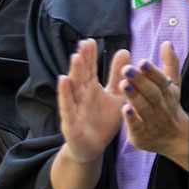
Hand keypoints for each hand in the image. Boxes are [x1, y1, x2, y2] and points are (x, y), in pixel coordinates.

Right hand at [58, 38, 127, 164]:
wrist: (94, 147)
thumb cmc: (103, 120)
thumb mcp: (115, 96)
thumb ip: (118, 76)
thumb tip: (125, 51)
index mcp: (91, 89)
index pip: (90, 69)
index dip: (90, 56)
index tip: (91, 41)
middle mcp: (81, 95)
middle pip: (82, 75)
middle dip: (83, 60)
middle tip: (84, 44)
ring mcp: (74, 107)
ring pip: (74, 88)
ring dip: (75, 73)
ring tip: (76, 57)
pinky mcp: (70, 121)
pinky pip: (68, 106)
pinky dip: (65, 94)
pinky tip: (64, 80)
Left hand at [120, 43, 188, 166]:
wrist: (174, 137)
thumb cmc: (169, 106)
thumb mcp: (173, 85)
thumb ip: (170, 64)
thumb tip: (167, 43)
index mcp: (167, 92)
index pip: (161, 80)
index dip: (152, 71)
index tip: (142, 61)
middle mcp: (160, 105)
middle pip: (151, 92)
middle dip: (140, 81)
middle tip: (127, 69)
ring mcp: (151, 120)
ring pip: (143, 107)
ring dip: (134, 96)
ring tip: (123, 84)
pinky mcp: (141, 133)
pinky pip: (137, 126)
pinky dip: (132, 119)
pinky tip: (124, 110)